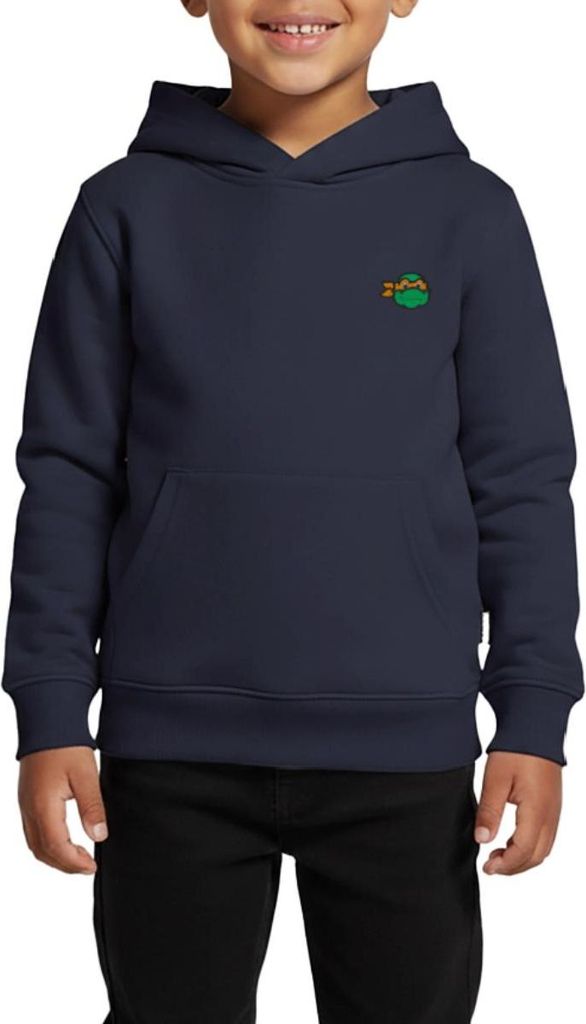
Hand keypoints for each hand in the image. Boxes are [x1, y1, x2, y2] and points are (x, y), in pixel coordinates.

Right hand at [18, 746, 107, 873]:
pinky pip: (32, 832)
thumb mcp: (86, 775)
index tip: (92, 866)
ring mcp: (25, 805)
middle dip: (65, 865)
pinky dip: (48, 845)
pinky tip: (65, 841)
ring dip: (55, 857)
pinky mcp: (27, 800)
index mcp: (43, 805)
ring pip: (35, 844)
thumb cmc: (66, 746)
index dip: (74, 862)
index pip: (56, 847)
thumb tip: (98, 836)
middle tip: (88, 866)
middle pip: (42, 851)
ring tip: (79, 858)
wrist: (47, 723)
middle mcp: (29, 809)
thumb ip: (92, 807)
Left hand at [474, 751, 561, 874]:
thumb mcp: (495, 780)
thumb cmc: (516, 751)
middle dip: (513, 867)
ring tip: (497, 855)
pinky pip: (545, 837)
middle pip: (536, 856)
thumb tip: (482, 840)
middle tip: (490, 866)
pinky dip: (529, 847)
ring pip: (542, 849)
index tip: (487, 867)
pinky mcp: (552, 806)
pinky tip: (511, 841)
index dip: (505, 865)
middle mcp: (550, 815)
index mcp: (537, 811)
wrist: (535, 729)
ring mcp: (554, 812)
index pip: (523, 851)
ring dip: (522, 858)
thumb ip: (489, 812)